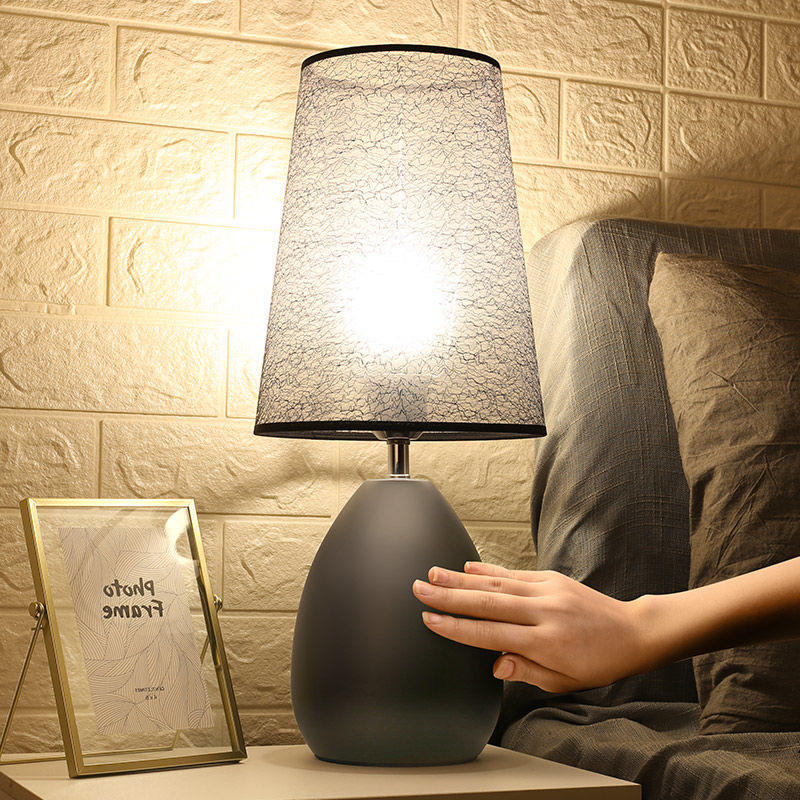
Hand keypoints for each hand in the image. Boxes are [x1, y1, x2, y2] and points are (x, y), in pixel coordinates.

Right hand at [412, 562, 654, 692]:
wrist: (631, 632)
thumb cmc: (596, 664)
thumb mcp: (562, 681)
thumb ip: (525, 671)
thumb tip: (493, 664)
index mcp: (545, 643)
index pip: (490, 634)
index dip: (456, 627)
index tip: (429, 620)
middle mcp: (543, 612)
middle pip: (487, 602)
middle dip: (448, 596)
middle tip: (419, 589)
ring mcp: (547, 591)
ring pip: (496, 583)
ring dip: (461, 578)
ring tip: (433, 574)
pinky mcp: (551, 578)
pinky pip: (513, 574)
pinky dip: (488, 570)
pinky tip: (466, 567)